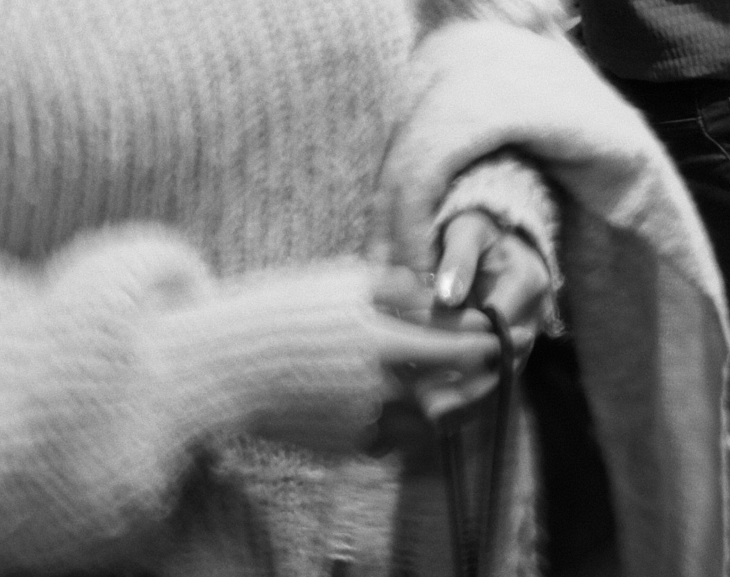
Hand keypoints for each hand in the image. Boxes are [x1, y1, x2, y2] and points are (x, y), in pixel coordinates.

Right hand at [238, 264, 507, 456]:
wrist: (224, 365)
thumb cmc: (284, 310)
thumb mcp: (345, 280)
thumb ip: (400, 287)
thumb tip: (441, 295)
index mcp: (379, 342)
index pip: (456, 348)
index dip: (488, 340)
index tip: (505, 328)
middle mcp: (376, 390)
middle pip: (455, 392)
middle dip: (488, 376)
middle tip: (505, 360)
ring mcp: (360, 425)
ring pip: (432, 424)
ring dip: (460, 406)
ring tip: (477, 385)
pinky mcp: (345, 448)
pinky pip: (398, 443)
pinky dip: (420, 426)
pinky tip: (429, 406)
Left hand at [374, 218, 551, 426]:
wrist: (497, 238)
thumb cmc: (477, 231)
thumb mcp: (467, 233)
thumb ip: (458, 260)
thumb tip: (447, 295)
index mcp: (527, 282)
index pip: (496, 324)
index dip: (461, 342)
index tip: (424, 355)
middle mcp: (533, 314)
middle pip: (504, 361)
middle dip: (467, 385)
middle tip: (426, 402)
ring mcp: (526, 336)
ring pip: (502, 378)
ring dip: (468, 399)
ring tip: (429, 414)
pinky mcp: (513, 350)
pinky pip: (495, 381)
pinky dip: (470, 398)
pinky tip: (439, 412)